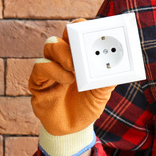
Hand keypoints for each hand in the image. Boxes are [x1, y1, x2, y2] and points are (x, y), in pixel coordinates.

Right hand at [29, 20, 114, 155]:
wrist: (73, 128)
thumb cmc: (87, 105)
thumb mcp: (102, 92)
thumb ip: (107, 78)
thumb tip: (117, 65)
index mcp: (81, 56)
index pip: (80, 34)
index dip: (84, 27)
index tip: (92, 27)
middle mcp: (64, 58)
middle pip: (65, 34)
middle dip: (73, 35)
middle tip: (82, 47)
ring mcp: (50, 67)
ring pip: (51, 44)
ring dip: (64, 53)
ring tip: (74, 68)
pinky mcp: (38, 81)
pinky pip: (40, 66)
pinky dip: (54, 70)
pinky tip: (67, 80)